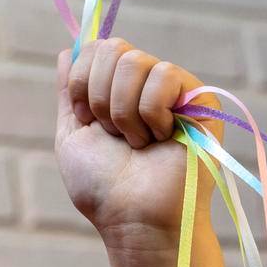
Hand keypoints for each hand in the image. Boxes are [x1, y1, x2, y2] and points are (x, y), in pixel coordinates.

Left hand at [55, 37, 225, 245]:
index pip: (95, 48)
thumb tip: (66, 50)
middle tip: (112, 134)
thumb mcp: (72, 134)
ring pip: (135, 62)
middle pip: (113, 48)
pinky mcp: (200, 99)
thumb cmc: (102, 187)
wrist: (133, 218)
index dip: (80, 82)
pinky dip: (150, 113)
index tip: (85, 120)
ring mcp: (174, 91)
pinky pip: (165, 75)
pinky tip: (162, 138)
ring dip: (123, 111)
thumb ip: (70, 92)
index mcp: (116, 91)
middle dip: (99, 97)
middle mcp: (145, 85)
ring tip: (138, 142)